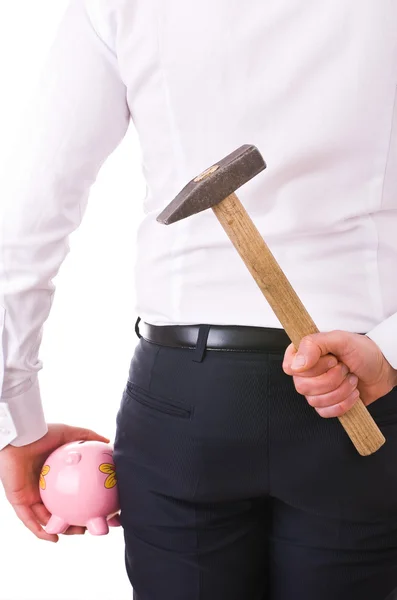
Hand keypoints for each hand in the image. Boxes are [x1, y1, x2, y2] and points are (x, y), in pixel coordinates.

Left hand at [0, 423, 109, 541]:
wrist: (20, 435)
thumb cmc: (42, 433)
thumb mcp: (69, 433)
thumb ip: (88, 437)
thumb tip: (108, 442)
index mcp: (55, 474)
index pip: (74, 492)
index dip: (87, 502)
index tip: (101, 508)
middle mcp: (44, 486)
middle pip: (62, 509)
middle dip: (76, 520)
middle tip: (91, 524)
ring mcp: (30, 495)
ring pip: (47, 519)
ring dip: (62, 529)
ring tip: (78, 533)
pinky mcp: (18, 500)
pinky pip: (29, 520)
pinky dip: (40, 532)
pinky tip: (53, 538)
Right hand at [283, 331, 396, 417]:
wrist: (383, 369)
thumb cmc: (363, 351)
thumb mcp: (340, 339)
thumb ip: (314, 344)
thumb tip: (297, 364)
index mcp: (305, 353)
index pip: (290, 367)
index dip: (310, 368)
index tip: (330, 360)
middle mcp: (307, 372)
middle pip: (302, 387)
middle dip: (331, 379)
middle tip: (344, 368)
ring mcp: (316, 390)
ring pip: (314, 401)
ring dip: (340, 391)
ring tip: (351, 378)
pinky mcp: (326, 405)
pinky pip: (325, 412)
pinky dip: (343, 404)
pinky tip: (352, 393)